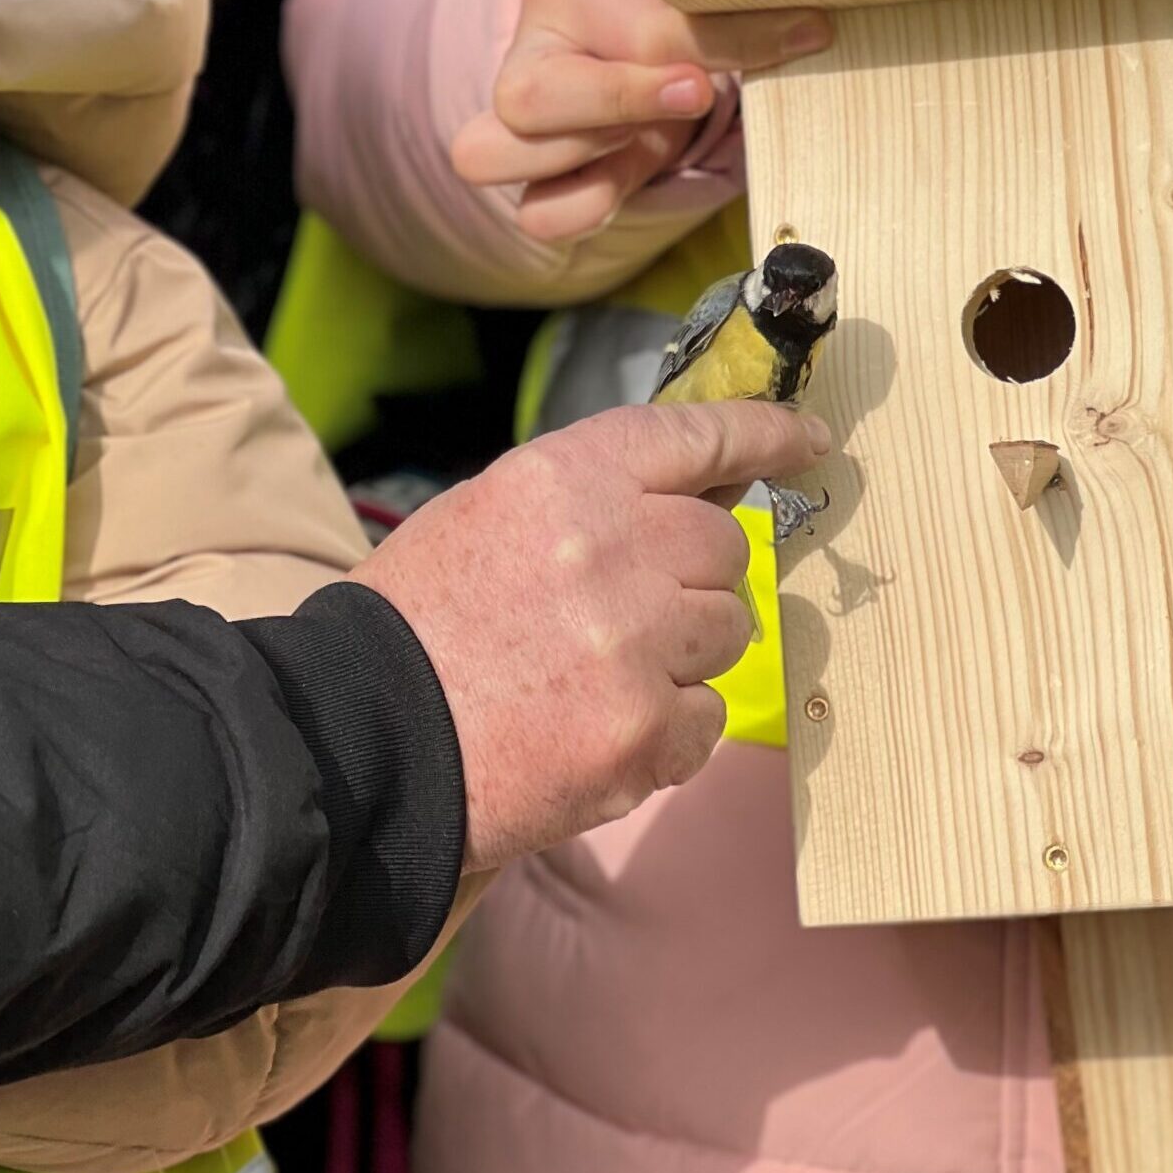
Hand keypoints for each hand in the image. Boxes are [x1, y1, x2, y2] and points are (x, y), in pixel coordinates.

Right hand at [351, 399, 830, 869]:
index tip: (810, 441)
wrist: (363, 737)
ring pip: (727, 631)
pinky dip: (668, 728)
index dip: (763, 435)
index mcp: (565, 478)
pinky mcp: (646, 733)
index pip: (696, 437)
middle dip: (692, 574)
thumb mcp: (488, 514)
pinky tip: (595, 728)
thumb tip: (704, 489)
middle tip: (626, 608)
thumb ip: (592, 498)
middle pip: (725, 545)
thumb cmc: (417, 621)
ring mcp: (637, 644)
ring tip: (596, 673)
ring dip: (683, 650)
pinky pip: (707, 717)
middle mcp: (614, 547)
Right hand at [451, 0, 830, 242]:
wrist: (609, 10)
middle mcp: (523, 56)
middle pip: (533, 98)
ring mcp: (520, 125)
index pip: (642, 32)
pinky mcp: (542, 178)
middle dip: (628, 100)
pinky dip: (584, 211)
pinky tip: (630, 175)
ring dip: (597, 156)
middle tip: (699, 92)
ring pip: (503, 157)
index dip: (727, 41)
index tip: (805, 32)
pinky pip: (540, 215)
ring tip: (653, 132)